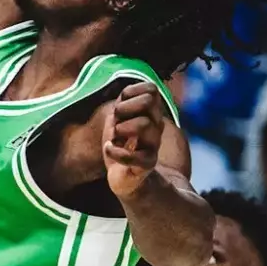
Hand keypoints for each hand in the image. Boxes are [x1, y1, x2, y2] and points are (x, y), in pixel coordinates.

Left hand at [104, 81, 165, 197]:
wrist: (123, 175)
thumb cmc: (120, 142)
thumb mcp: (119, 117)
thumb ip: (124, 101)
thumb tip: (126, 92)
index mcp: (151, 114)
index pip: (151, 90)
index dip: (131, 93)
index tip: (120, 104)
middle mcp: (156, 127)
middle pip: (149, 101)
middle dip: (125, 107)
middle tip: (116, 120)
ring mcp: (153, 145)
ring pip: (145, 124)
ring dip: (121, 128)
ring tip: (115, 137)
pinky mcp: (147, 164)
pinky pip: (133, 155)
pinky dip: (115, 151)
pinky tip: (109, 149)